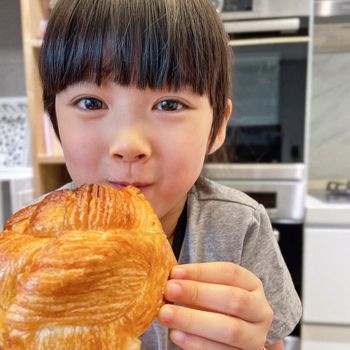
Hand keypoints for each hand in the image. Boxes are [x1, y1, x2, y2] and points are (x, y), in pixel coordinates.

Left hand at [158, 262, 272, 349]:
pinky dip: (196, 343)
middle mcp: (260, 311)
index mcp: (252, 286)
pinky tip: (176, 334)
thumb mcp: (211, 290)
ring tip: (165, 313)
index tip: (175, 272)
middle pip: (233, 299)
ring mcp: (255, 338)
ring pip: (230, 329)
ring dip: (193, 321)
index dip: (201, 271)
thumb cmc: (215, 305)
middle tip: (169, 290)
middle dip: (198, 293)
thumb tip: (170, 278)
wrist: (226, 336)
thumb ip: (195, 283)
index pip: (230, 273)